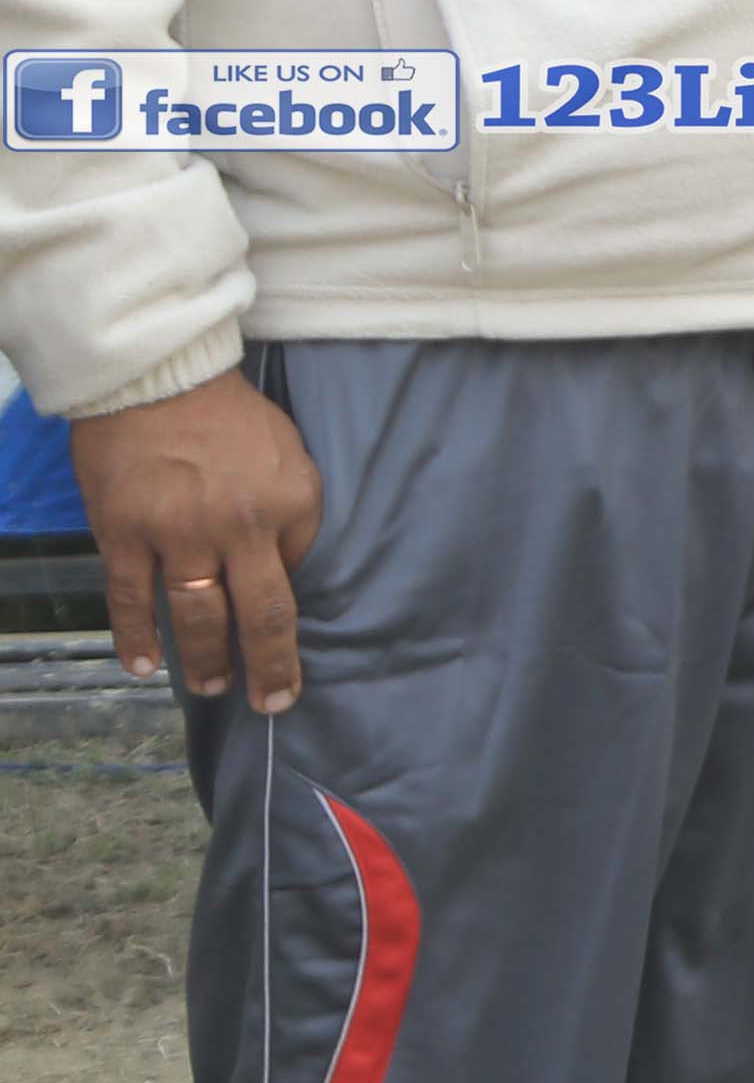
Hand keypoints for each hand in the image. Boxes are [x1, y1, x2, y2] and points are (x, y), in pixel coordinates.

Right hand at [72, 371, 322, 709]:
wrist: (156, 379)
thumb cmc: (228, 414)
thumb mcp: (288, 453)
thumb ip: (290, 510)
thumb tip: (284, 564)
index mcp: (290, 502)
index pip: (299, 571)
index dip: (291, 602)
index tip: (290, 636)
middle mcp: (240, 526)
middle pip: (262, 614)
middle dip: (270, 667)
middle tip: (274, 703)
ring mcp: (178, 534)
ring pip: (198, 616)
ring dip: (206, 661)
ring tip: (215, 688)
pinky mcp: (125, 534)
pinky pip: (132, 599)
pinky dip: (137, 638)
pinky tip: (145, 667)